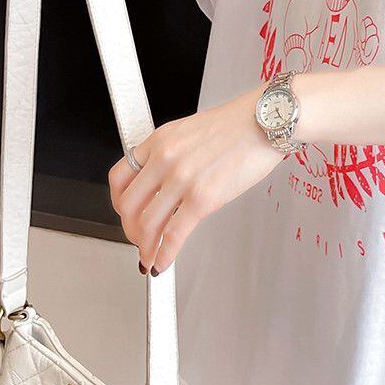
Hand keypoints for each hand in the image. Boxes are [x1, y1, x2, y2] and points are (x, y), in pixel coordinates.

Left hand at [107, 87, 282, 274]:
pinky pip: (173, 235)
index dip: (118, 202)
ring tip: (150, 256)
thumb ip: (172, 154)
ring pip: (146, 224)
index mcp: (160, 139)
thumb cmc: (239, 125)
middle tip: (138, 240)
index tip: (125, 213)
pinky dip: (163, 254)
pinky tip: (164, 262)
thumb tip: (165, 182)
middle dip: (130, 230)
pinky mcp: (203, 198)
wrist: (266, 121)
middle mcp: (165, 158)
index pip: (119, 176)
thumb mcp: (191, 131)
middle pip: (128, 205)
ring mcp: (182, 179)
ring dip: (145, 247)